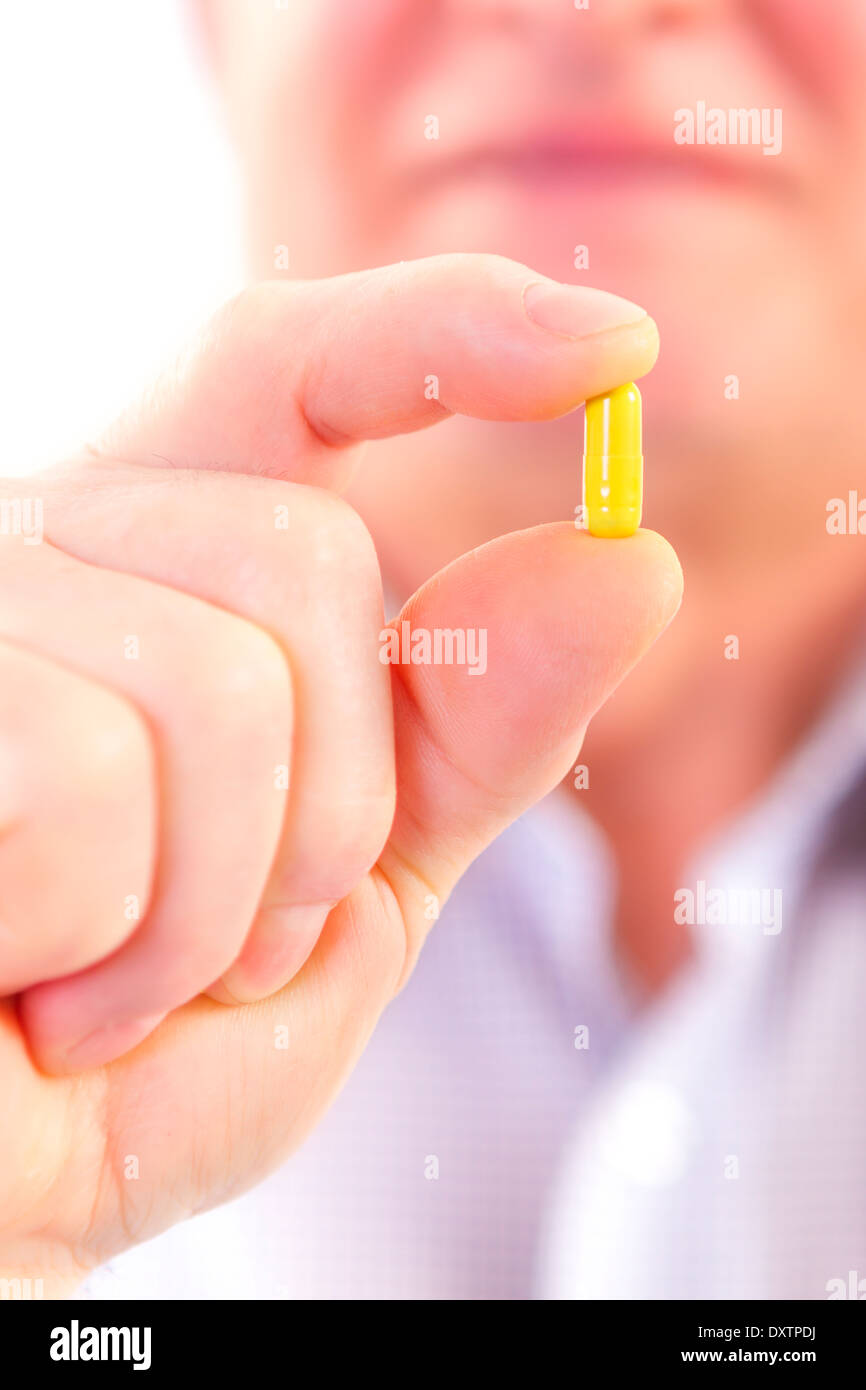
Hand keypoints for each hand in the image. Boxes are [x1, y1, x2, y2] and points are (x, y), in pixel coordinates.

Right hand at [0, 254, 680, 1292]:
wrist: (13, 1197)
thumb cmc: (161, 1044)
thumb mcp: (363, 882)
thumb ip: (478, 735)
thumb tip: (625, 562)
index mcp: (163, 573)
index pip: (294, 369)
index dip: (450, 331)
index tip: (611, 349)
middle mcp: (49, 550)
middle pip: (303, 561)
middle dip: (331, 800)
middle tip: (231, 930)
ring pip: (215, 684)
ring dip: (221, 902)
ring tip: (122, 978)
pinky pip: (92, 791)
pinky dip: (118, 948)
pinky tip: (41, 988)